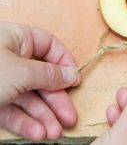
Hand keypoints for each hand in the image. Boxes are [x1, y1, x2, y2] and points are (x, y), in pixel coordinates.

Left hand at [0, 22, 80, 140]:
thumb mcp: (20, 71)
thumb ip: (48, 73)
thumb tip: (72, 74)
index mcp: (17, 39)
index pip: (48, 45)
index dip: (63, 61)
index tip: (75, 80)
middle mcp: (11, 58)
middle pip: (42, 77)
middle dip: (56, 99)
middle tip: (70, 117)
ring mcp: (2, 81)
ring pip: (29, 97)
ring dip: (44, 116)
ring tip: (56, 132)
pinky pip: (14, 111)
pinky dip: (26, 122)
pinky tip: (39, 133)